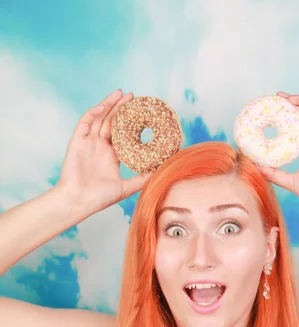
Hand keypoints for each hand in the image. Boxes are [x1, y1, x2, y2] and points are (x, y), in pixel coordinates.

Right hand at [56, 89, 150, 214]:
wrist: (78, 201)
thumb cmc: (98, 198)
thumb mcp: (125, 188)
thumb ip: (141, 180)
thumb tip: (161, 173)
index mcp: (110, 155)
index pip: (122, 133)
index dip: (130, 121)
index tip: (141, 112)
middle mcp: (99, 146)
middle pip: (111, 121)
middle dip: (121, 108)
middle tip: (133, 97)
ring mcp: (88, 142)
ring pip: (99, 118)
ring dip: (109, 104)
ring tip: (120, 93)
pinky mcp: (77, 141)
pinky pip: (85, 122)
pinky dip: (94, 113)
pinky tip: (104, 106)